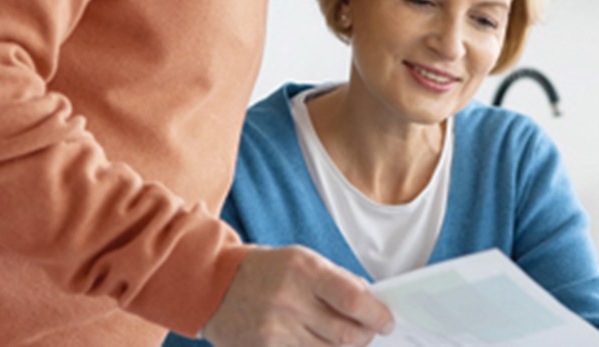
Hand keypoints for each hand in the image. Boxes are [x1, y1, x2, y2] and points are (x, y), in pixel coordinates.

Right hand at [204, 246, 394, 346]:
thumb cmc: (264, 270)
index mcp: (304, 271)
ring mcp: (275, 330)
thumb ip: (337, 280)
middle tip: (369, 333)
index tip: (387, 322)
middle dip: (365, 336)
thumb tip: (371, 302)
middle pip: (346, 335)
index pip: (354, 301)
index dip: (378, 316)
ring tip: (342, 337)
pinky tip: (317, 343)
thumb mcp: (302, 260)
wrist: (212, 285)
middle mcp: (290, 301)